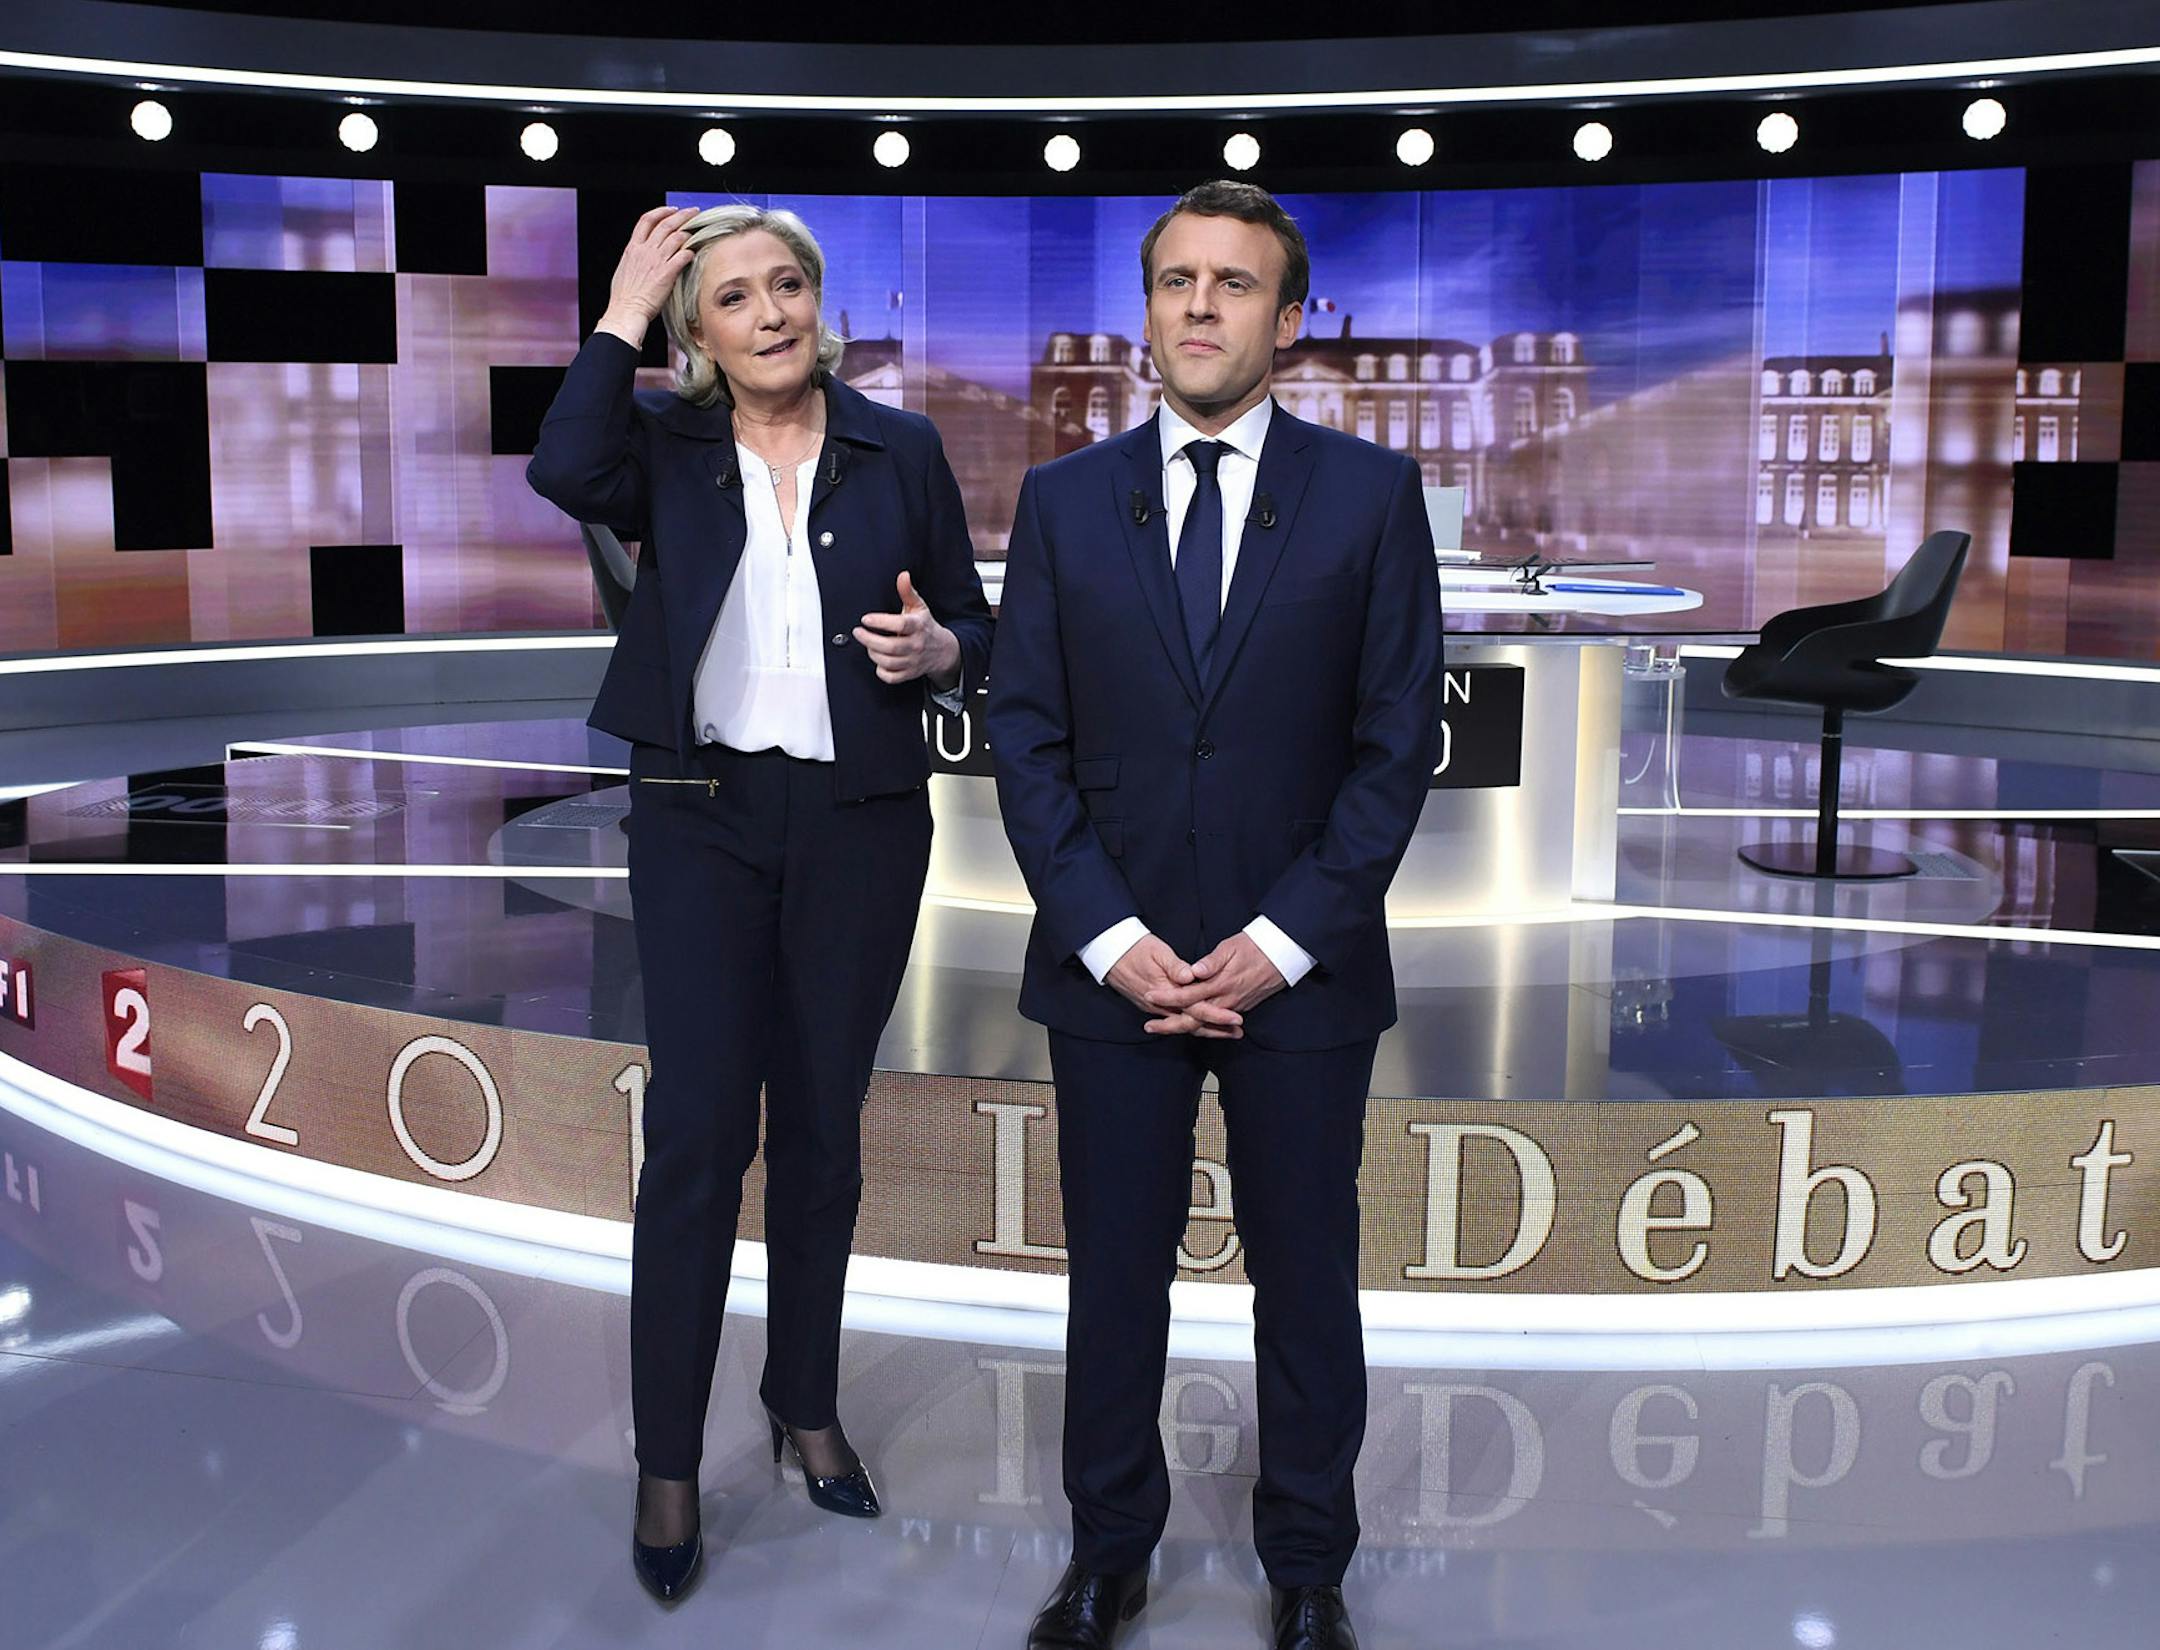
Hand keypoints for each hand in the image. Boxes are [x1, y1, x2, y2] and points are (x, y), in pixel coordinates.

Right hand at [596, 206, 697, 343]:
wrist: (626, 310)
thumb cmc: (624, 296)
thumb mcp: (624, 269)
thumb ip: (635, 258)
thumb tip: (642, 255)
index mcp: (633, 248)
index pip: (646, 220)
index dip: (661, 211)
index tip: (671, 210)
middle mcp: (645, 250)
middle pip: (665, 224)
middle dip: (682, 215)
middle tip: (693, 212)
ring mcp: (657, 261)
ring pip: (676, 237)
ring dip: (690, 231)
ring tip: (699, 230)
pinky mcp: (667, 273)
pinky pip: (683, 256)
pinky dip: (691, 251)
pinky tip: (695, 252)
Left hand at [855, 572, 960, 686]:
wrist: (943, 651)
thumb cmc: (925, 627)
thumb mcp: (919, 607)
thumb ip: (908, 591)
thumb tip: (903, 575)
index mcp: (918, 626)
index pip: (900, 625)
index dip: (881, 622)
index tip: (866, 619)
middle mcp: (916, 645)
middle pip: (891, 647)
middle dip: (869, 640)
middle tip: (858, 632)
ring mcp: (913, 661)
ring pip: (888, 662)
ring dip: (873, 653)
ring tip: (868, 643)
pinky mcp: (909, 674)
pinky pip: (891, 677)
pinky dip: (881, 671)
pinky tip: (878, 659)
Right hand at [1104, 936, 1242, 1037]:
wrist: (1110, 953)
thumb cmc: (1135, 948)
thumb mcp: (1156, 951)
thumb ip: (1174, 965)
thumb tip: (1189, 976)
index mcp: (1165, 991)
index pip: (1196, 1008)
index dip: (1217, 1015)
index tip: (1236, 1018)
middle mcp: (1160, 1005)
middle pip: (1192, 1023)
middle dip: (1216, 1029)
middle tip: (1238, 1032)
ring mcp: (1156, 1009)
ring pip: (1185, 1025)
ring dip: (1206, 1029)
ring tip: (1228, 1032)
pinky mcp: (1153, 1007)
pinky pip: (1177, 1020)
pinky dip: (1193, 1024)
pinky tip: (1204, 1024)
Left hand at [1144, 933, 1285, 1038]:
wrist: (1281, 956)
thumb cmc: (1254, 947)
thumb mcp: (1231, 948)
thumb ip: (1211, 962)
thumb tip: (1193, 971)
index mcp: (1221, 984)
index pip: (1189, 995)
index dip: (1168, 996)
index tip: (1149, 995)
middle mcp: (1226, 1000)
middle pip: (1194, 1019)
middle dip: (1170, 1024)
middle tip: (1148, 1026)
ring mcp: (1233, 1007)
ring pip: (1204, 1024)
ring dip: (1182, 1027)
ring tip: (1162, 1028)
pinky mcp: (1239, 1008)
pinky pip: (1215, 1023)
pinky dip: (1199, 1026)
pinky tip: (1186, 1025)